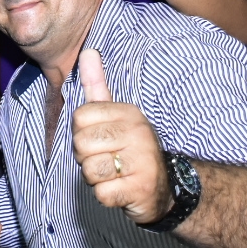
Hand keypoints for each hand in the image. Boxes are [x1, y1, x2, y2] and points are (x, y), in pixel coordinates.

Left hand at [72, 49, 171, 225]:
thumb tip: (87, 51)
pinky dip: (107, 196)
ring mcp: (142, 161)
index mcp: (129, 112)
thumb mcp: (117, 117)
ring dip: (96, 179)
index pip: (79, 118)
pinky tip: (121, 190)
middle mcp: (138, 132)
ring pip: (90, 170)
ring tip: (115, 174)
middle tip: (107, 160)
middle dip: (86, 158)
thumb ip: (98, 86)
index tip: (101, 141)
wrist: (167, 189)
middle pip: (81, 144)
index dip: (82, 134)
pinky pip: (102, 193)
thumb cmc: (131, 150)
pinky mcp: (141, 188)